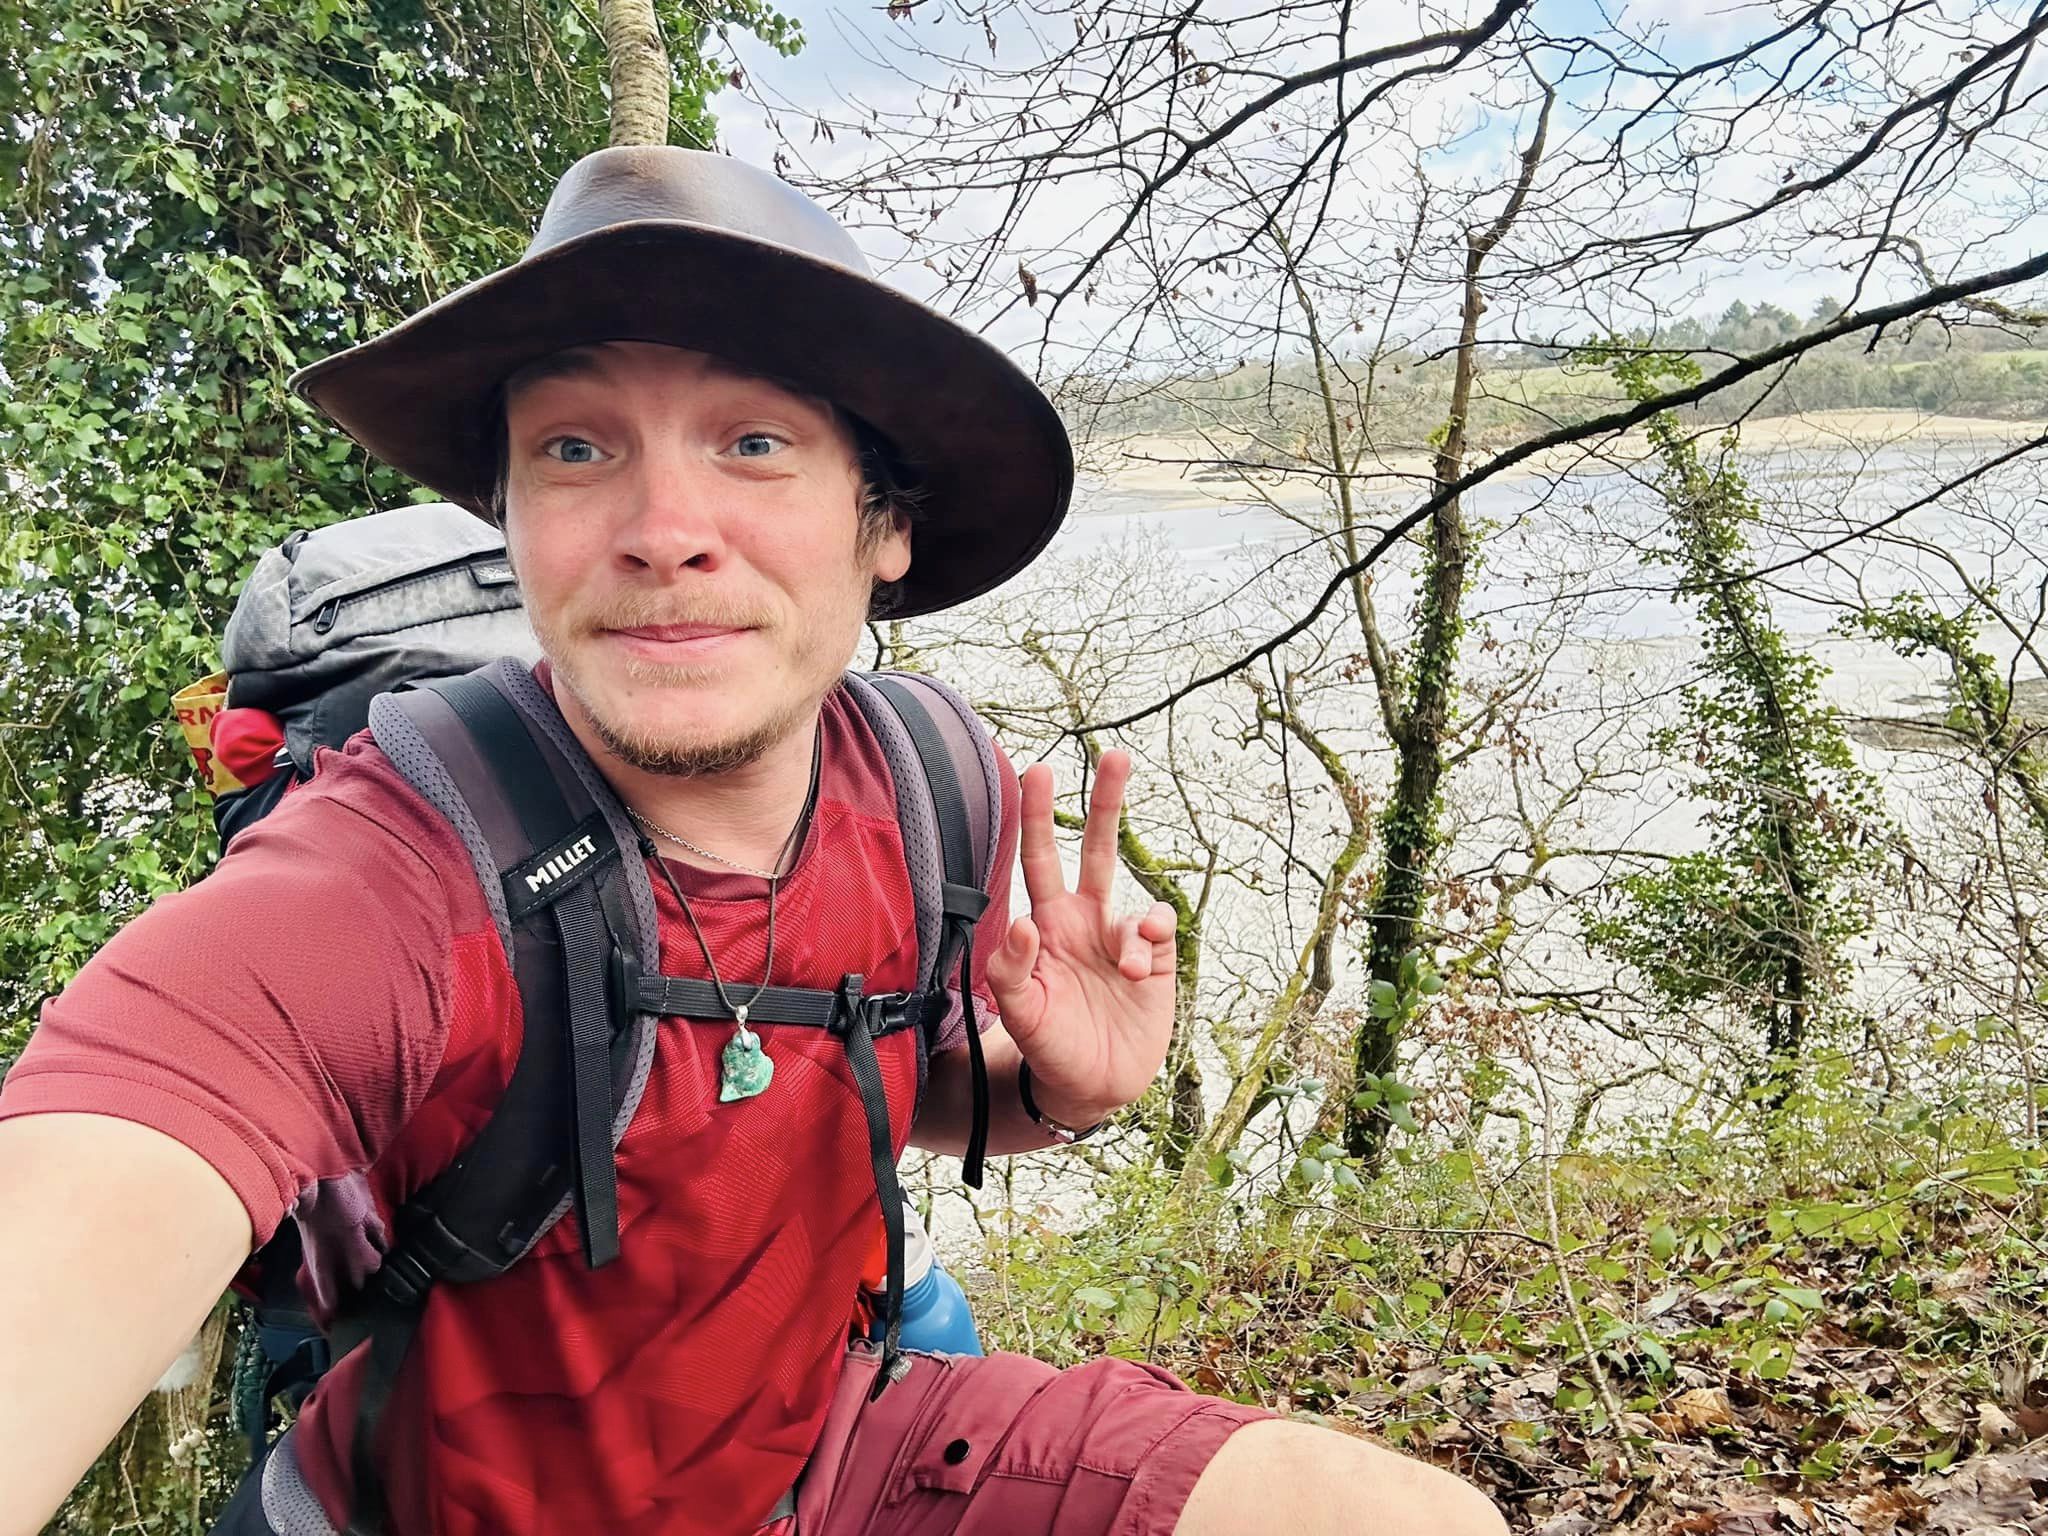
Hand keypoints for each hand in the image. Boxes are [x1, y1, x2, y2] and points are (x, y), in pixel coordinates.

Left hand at [983, 750, 1176, 1128]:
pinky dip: (1152, 939)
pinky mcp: (1156, 961)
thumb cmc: (1046, 1044)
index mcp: (1047, 923)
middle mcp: (1085, 920)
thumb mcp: (1020, 1012)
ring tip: (1127, 971)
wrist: (1090, 1086)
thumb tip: (1022, 920)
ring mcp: (1122, 939)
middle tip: (1116, 755)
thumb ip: (1012, 968)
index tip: (1037, 770)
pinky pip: (1158, 929)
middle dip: (1107, 802)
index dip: (1037, 815)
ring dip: (1136, 925)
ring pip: (1137, 897)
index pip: (1039, 858)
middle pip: (1098, 849)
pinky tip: (1140, 968)